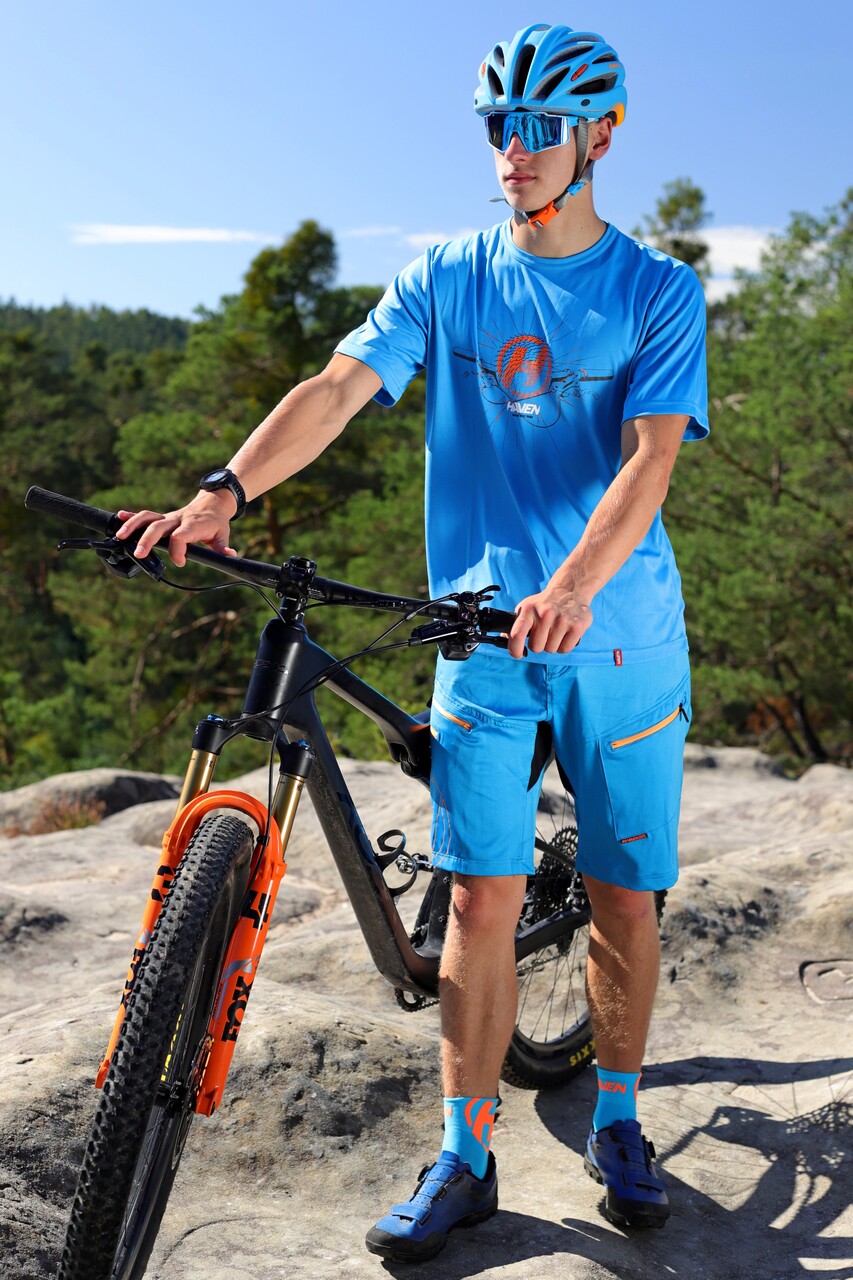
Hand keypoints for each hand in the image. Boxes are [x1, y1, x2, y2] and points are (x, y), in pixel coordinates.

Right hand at [115, 491, 237, 566]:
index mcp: (192, 525)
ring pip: (148, 518)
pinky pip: (146, 515)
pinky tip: (120, 517)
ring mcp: (168, 518)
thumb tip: (230, 556)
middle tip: (139, 554)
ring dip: (133, 526)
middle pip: (158, 527)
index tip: (181, 563)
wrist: (212, 504)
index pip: (180, 537)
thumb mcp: (223, 535)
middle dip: (147, 540)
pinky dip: (132, 516)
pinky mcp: (162, 518)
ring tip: (121, 536)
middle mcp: (177, 520)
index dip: (177, 551)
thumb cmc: (216, 523)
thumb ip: (223, 547)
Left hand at [508, 584, 592, 658]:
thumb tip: (502, 639)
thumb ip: (515, 624)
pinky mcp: (577, 626)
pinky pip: (565, 649)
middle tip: (544, 633)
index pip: (517, 634)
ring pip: (551, 649)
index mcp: (529, 610)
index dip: (515, 649)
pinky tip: (565, 633)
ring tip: (556, 631)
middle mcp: (545, 614)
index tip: (517, 654)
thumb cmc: (544, 603)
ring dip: (552, 644)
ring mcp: (562, 620)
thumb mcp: (526, 608)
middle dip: (539, 644)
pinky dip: (564, 646)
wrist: (569, 590)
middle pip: (536, 647)